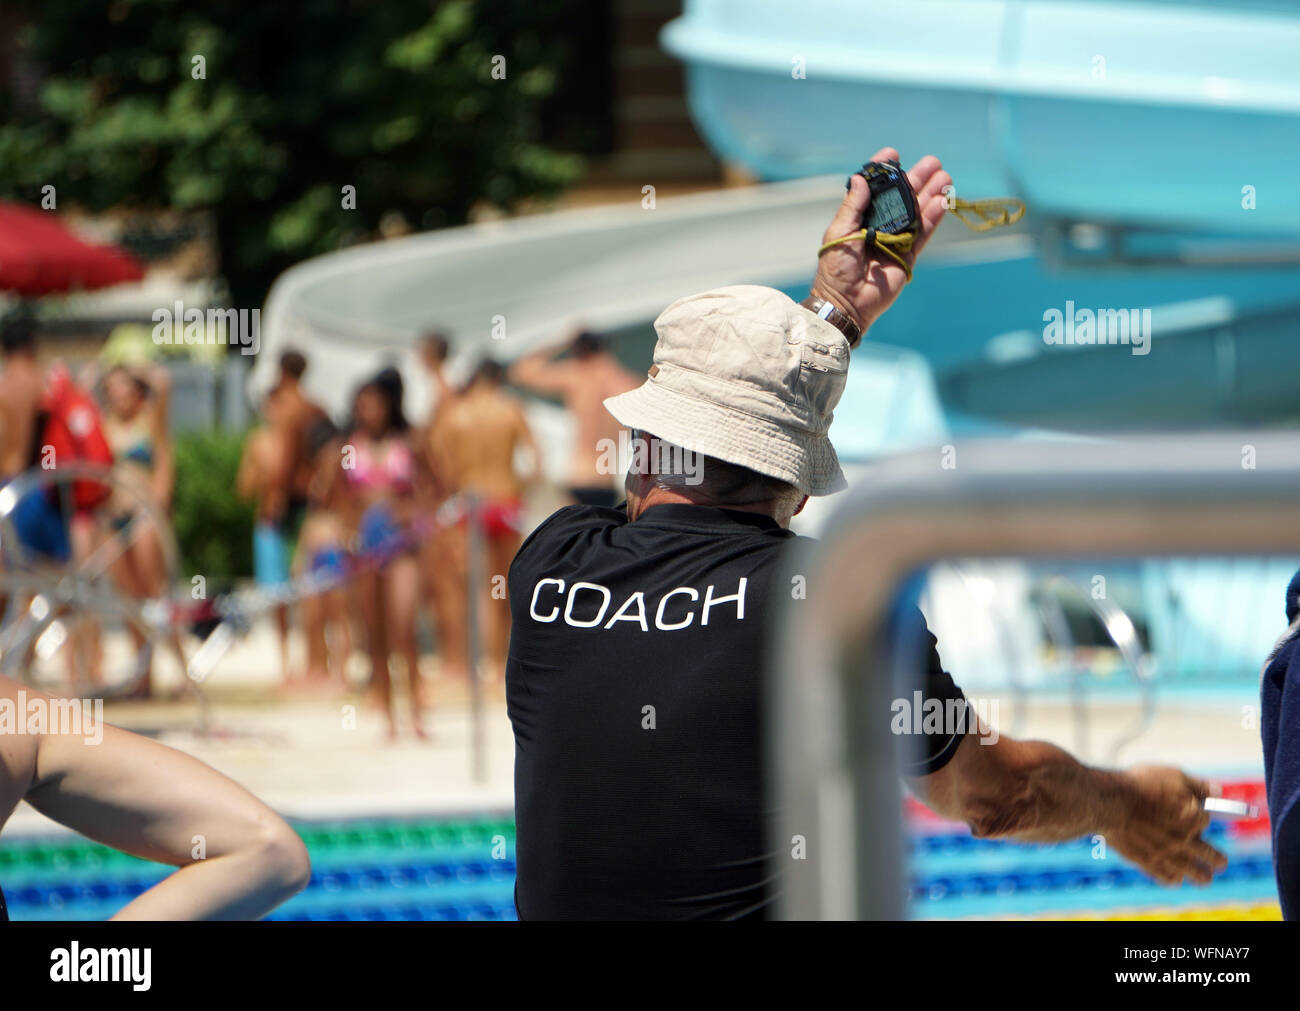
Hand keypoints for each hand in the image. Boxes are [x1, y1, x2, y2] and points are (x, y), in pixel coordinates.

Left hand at [810, 147, 950, 333]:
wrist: (845, 302)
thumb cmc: (836, 268)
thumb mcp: (839, 232)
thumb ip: (853, 206)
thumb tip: (860, 178)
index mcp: (859, 217)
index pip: (875, 189)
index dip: (884, 171)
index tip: (894, 154)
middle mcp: (880, 225)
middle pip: (902, 197)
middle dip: (917, 179)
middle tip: (933, 162)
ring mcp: (895, 239)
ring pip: (917, 212)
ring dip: (931, 194)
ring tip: (945, 177)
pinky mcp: (908, 255)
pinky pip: (923, 233)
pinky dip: (933, 217)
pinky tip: (943, 201)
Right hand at [1104, 765, 1226, 884]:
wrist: (1108, 803)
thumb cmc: (1138, 785)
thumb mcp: (1172, 775)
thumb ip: (1197, 785)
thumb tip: (1219, 791)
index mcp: (1193, 818)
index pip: (1205, 820)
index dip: (1201, 815)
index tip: (1198, 814)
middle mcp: (1185, 840)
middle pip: (1210, 854)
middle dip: (1217, 859)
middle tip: (1221, 863)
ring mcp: (1167, 854)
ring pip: (1193, 872)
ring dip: (1202, 876)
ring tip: (1205, 879)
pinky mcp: (1148, 862)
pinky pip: (1167, 877)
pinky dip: (1173, 879)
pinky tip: (1175, 879)